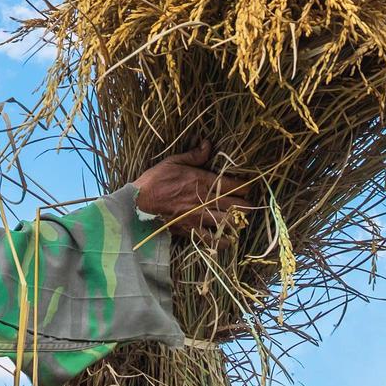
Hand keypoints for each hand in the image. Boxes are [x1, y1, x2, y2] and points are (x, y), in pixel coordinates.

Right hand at [132, 140, 253, 237]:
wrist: (138, 203)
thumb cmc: (155, 180)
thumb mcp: (173, 161)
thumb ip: (194, 155)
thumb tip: (208, 143)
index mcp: (203, 181)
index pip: (236, 185)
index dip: (246, 186)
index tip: (247, 186)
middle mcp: (205, 200)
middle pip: (239, 206)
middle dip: (246, 204)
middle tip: (246, 203)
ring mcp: (199, 217)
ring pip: (230, 223)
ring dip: (237, 221)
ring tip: (238, 219)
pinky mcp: (191, 231)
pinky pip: (213, 241)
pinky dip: (223, 241)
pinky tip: (227, 238)